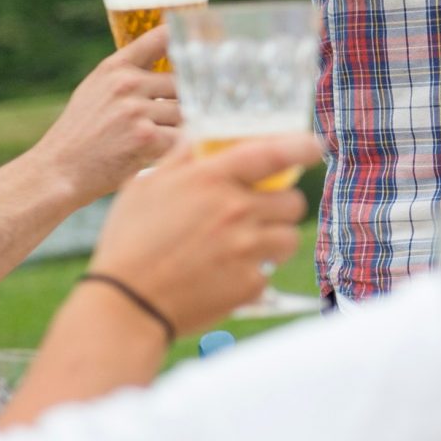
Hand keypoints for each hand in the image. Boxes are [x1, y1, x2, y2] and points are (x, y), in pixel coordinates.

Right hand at [25, 27, 183, 204]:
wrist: (59, 171)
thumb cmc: (80, 135)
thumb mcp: (95, 91)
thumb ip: (126, 77)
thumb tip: (169, 66)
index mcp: (114, 67)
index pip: (160, 38)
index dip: (186, 38)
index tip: (205, 41)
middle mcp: (126, 83)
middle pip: (183, 83)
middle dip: (187, 102)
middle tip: (184, 118)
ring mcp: (135, 109)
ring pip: (185, 112)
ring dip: (183, 128)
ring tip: (167, 141)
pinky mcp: (145, 137)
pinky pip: (181, 138)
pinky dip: (180, 149)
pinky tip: (168, 155)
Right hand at [87, 133, 320, 333]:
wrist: (127, 303)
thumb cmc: (129, 241)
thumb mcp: (146, 186)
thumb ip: (181, 158)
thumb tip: (200, 137)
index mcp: (210, 179)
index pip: (273, 154)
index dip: (301, 146)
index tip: (312, 147)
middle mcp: (235, 210)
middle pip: (292, 201)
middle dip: (280, 206)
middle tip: (257, 214)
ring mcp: (246, 248)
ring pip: (288, 237)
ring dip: (273, 240)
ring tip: (244, 246)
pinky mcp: (250, 282)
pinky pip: (269, 272)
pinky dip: (253, 273)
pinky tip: (224, 274)